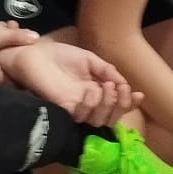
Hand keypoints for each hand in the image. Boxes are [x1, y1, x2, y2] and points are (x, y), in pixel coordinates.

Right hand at [0, 23, 37, 81]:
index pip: (22, 76)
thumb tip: (36, 38)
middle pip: (13, 65)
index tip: (34, 45)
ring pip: (4, 57)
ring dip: (8, 42)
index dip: (28, 59)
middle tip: (15, 28)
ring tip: (8, 25)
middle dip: (18, 45)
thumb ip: (14, 38)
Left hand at [0, 40, 141, 125]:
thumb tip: (124, 83)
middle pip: (110, 118)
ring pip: (98, 121)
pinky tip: (92, 89)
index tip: (140, 94)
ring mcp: (74, 107)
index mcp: (95, 92)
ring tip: (106, 86)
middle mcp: (86, 103)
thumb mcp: (88, 59)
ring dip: (108, 104)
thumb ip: (106, 70)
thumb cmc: (58, 56)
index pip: (116, 106)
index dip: (130, 104)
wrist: (33, 52)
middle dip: (121, 105)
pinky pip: (81, 115)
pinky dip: (91, 103)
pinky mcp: (62, 108)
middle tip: (121, 89)